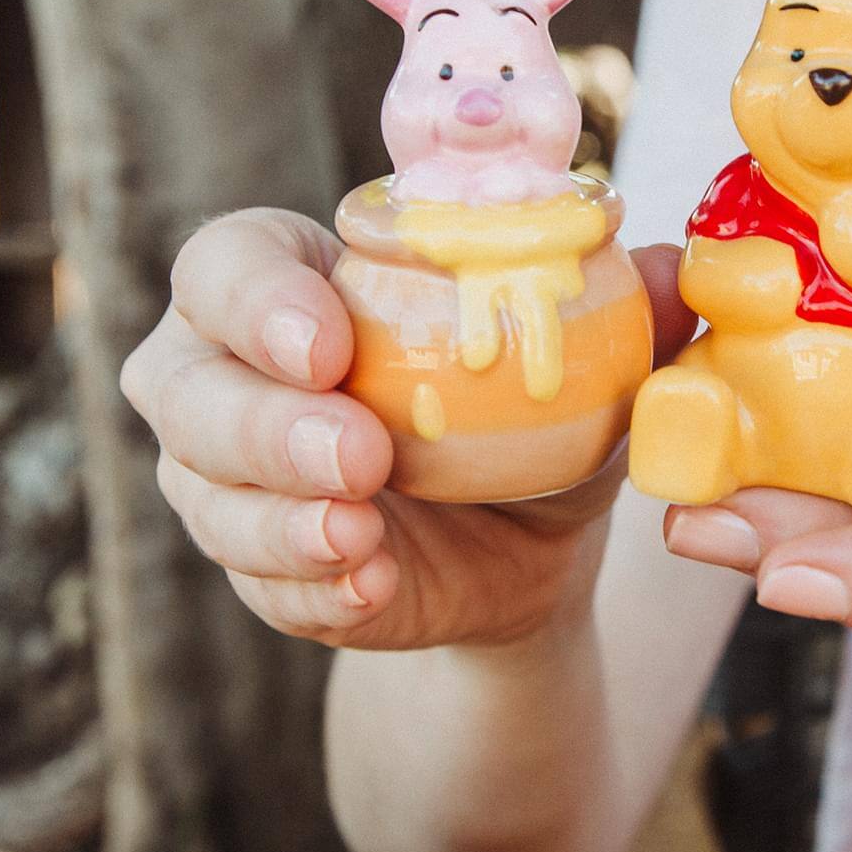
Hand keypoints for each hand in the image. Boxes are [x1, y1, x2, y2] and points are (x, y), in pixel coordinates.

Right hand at [121, 208, 693, 650]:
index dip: (257, 299)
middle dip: (263, 425)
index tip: (329, 345)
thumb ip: (623, 306)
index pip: (226, 263)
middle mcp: (230, 370)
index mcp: (293, 280)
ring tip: (363, 536)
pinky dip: (312, 588)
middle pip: (183, 386)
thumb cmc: (531, 405)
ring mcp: (228, 475)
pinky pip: (256, 584)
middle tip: (360, 457)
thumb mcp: (583, 357)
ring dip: (281, 520)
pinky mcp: (259, 565)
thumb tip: (667, 266)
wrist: (530, 537)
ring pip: (205, 494)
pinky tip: (371, 583)